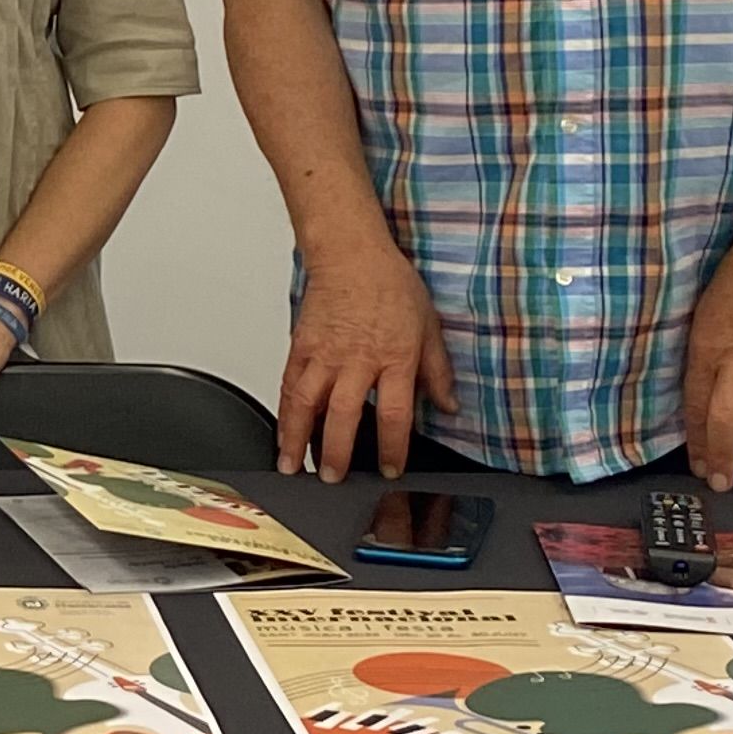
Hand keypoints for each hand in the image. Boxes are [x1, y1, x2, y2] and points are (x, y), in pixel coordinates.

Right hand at [274, 233, 454, 479]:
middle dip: (337, 453)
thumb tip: (450, 405)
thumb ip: (437, 371)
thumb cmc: (390, 284)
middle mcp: (356, 360)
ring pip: (307, 404)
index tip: (391, 469)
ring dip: (299, 440)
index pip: (394, 413)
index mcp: (394, 357)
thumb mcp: (429, 326)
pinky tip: (282, 433)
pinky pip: (290, 385)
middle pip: (344, 415)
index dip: (393, 447)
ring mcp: (324, 354)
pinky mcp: (301, 346)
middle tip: (334, 479)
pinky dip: (284, 413)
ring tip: (293, 467)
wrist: (351, 254)